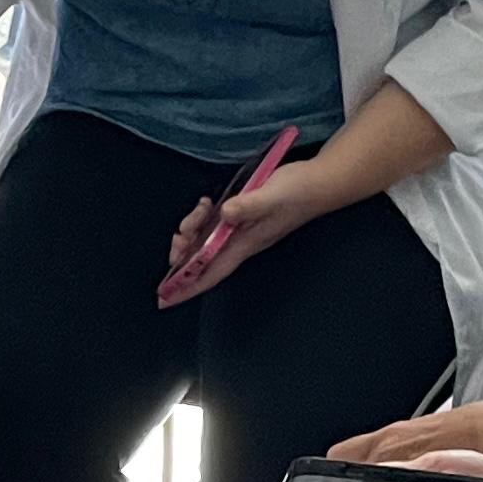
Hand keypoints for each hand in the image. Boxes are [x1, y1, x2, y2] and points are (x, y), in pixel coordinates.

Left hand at [162, 151, 327, 306]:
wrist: (318, 183)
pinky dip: (204, 217)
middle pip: (202, 258)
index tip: (164, 299)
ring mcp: (241, 229)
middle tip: (178, 238)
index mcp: (244, 244)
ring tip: (196, 213)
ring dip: (192, 231)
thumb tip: (225, 214)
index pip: (210, 272)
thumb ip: (248, 206)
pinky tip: (207, 205)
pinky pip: (214, 224)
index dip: (186, 287)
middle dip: (183, 254)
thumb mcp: (270, 198)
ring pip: (206, 240)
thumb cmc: (297, 193)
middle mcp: (240, 241)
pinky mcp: (242, 215)